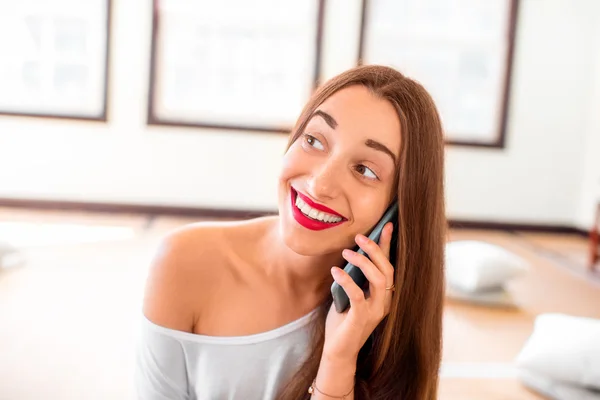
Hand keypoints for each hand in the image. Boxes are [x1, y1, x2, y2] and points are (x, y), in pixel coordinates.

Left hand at [323, 222, 395, 361]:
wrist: (338, 350)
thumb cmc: (343, 320)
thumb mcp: (350, 294)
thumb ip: (355, 278)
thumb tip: (350, 252)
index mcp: (384, 295)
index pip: (389, 265)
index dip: (388, 245)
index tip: (386, 225)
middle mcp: (385, 301)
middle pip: (388, 269)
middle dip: (375, 249)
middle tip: (359, 236)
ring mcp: (376, 311)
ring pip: (379, 279)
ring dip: (363, 262)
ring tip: (346, 252)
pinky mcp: (362, 318)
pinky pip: (358, 294)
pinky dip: (346, 280)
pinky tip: (335, 271)